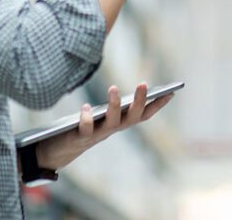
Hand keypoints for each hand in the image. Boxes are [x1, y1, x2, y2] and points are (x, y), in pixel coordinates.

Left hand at [33, 83, 173, 170]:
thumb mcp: (103, 113)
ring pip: (112, 123)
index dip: (157, 105)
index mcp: (121, 122)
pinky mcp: (81, 138)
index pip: (144, 115)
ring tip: (112, 87)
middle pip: (132, 117)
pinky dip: (87, 118)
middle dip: (139, 101)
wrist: (61, 149)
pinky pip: (86, 129)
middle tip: (143, 83)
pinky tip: (86, 107)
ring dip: (113, 105)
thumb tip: (134, 87)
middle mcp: (113, 129)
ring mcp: (98, 135)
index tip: (171, 93)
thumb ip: (116, 105)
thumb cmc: (86, 125)